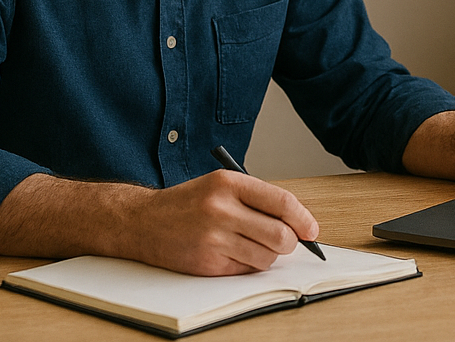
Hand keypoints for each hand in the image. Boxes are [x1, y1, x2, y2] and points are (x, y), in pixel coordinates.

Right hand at [127, 170, 319, 275]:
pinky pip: (246, 270)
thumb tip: (297, 224)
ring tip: (250, 244)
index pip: (282, 202)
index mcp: (228, 183)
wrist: (143, 222)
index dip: (303, 219)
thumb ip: (256, 199)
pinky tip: (231, 253)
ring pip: (267, 257)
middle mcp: (221, 209)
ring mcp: (213, 238)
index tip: (311, 230)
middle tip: (285, 241)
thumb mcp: (220, 186)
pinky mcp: (207, 263)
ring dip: (267, 256)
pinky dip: (247, 265)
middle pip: (280, 235)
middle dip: (290, 243)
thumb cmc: (188, 203)